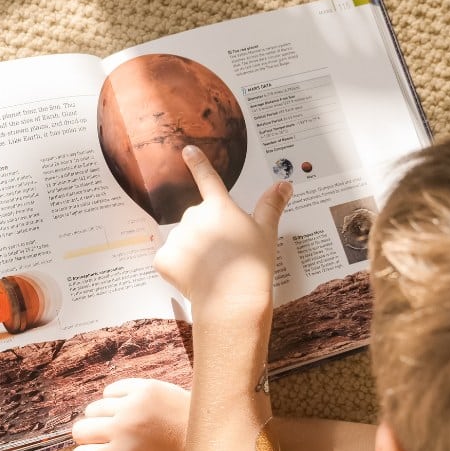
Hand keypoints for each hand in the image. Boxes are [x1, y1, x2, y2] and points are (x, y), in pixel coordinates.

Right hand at [55, 379, 189, 450]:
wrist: (203, 434)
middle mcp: (125, 426)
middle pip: (78, 431)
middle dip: (92, 441)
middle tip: (117, 446)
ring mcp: (134, 403)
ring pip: (91, 410)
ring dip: (103, 421)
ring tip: (127, 429)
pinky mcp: (142, 385)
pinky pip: (109, 391)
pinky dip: (116, 402)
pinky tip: (134, 413)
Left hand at [153, 145, 291, 318]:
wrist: (232, 300)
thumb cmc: (253, 266)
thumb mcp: (266, 232)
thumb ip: (271, 205)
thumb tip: (285, 183)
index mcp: (219, 207)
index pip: (208, 178)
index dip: (198, 163)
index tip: (187, 150)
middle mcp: (194, 216)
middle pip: (198, 220)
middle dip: (207, 234)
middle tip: (225, 256)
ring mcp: (177, 237)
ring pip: (183, 241)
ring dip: (193, 252)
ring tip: (212, 271)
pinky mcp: (164, 259)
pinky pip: (169, 260)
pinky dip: (179, 269)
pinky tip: (194, 279)